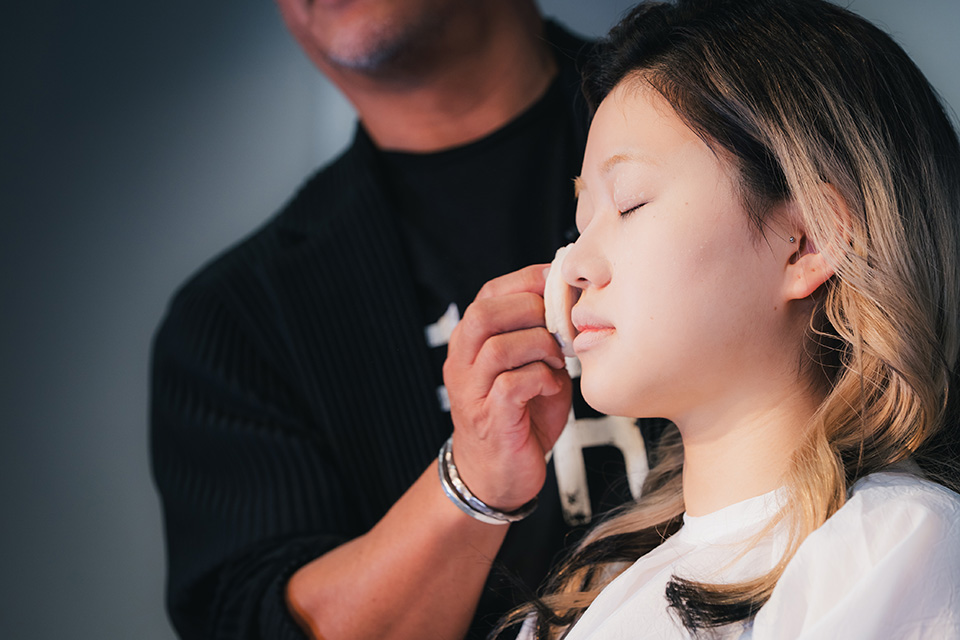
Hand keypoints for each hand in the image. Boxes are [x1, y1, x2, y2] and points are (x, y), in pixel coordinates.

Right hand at [443, 264, 572, 511]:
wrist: (498, 475)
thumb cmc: (520, 418)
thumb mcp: (529, 367)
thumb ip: (541, 337)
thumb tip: (572, 303)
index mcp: (470, 343)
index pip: (487, 294)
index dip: (525, 282)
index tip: (558, 286)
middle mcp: (462, 363)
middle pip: (483, 314)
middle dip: (530, 310)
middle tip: (558, 324)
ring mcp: (471, 392)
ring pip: (497, 347)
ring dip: (539, 346)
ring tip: (557, 359)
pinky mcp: (489, 419)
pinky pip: (511, 384)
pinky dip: (540, 378)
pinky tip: (552, 385)